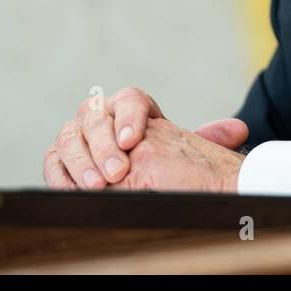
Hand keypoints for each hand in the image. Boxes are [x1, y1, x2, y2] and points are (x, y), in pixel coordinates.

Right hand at [42, 85, 249, 189]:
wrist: (138, 175)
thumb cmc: (164, 160)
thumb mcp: (185, 149)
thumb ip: (209, 137)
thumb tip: (238, 129)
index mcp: (132, 105)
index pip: (129, 99)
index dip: (130, 117)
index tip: (134, 141)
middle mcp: (101, 114)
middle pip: (94, 117)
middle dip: (103, 144)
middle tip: (116, 171)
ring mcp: (77, 134)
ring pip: (69, 137)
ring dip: (80, 161)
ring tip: (96, 185)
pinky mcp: (60, 157)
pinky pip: (52, 160)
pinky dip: (58, 174)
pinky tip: (72, 191)